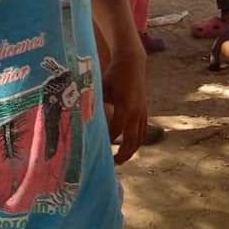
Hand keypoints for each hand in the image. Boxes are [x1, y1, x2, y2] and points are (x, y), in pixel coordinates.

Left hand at [102, 45, 146, 163]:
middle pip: (131, 141)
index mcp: (125, 107)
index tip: (97, 150)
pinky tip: (128, 147)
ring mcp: (142, 113)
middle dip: (122, 155)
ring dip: (131, 151)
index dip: (107, 141)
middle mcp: (136, 112)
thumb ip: (95, 103)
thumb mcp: (101, 88)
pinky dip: (137, 141)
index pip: (115, 130)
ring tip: (119, 160)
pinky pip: (143, 132)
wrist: (132, 63)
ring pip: (140, 139)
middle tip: (110, 164)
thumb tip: (82, 118)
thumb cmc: (113, 75)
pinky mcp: (145, 112)